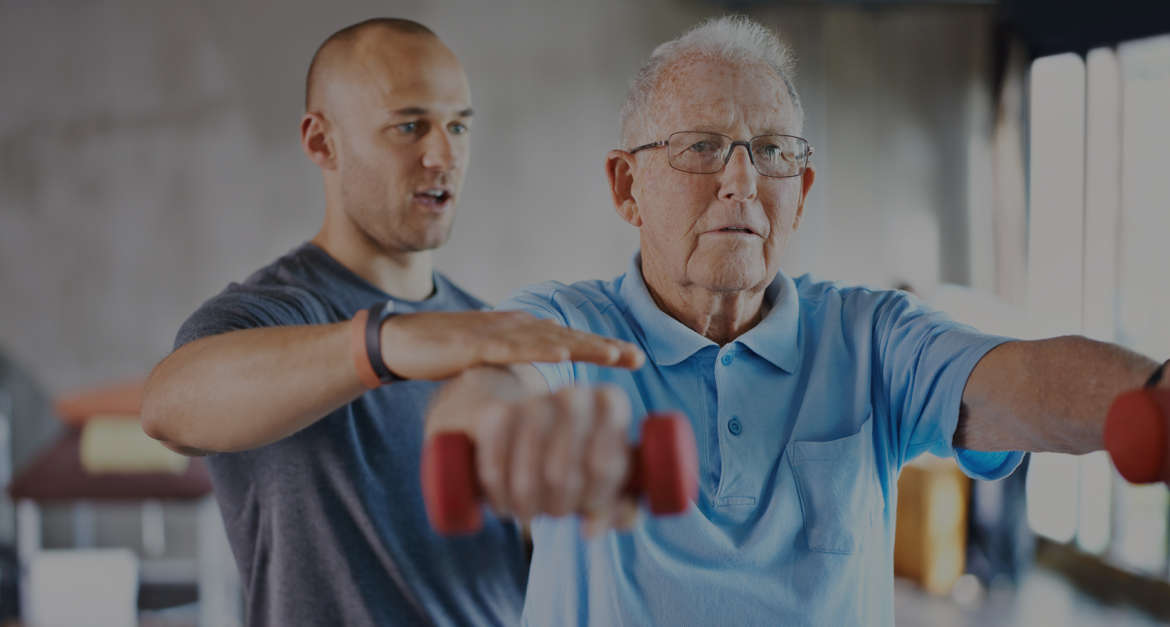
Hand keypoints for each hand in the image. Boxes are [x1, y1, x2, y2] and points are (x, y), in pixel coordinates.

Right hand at [381, 311, 643, 379]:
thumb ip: (512, 367)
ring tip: (612, 355)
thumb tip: (537, 386)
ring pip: (547, 339)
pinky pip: (511, 348)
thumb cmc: (440, 355)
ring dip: (582, 345)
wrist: (396, 342)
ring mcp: (494, 333)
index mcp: (518, 331)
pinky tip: (561, 353)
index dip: (599, 347)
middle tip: (636, 357)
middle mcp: (513, 326)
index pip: (567, 339)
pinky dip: (538, 349)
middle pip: (566, 336)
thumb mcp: (485, 362)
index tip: (632, 359)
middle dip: (602, 347)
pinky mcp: (472, 343)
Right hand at [472, 384, 637, 535]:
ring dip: (527, 506)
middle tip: (555, 512)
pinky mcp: (494, 414)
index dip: (595, 498)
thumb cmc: (577, 459)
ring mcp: (532, 401)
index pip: (606, 467)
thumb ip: (618, 509)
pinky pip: (494, 469)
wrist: (525, 425)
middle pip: (564, 474)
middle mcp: (574, 396)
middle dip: (558, 505)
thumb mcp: (605, 481)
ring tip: (529, 511)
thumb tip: (593, 529)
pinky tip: (504, 505)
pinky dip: (499, 496)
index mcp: (611, 405)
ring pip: (528, 475)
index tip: (588, 506)